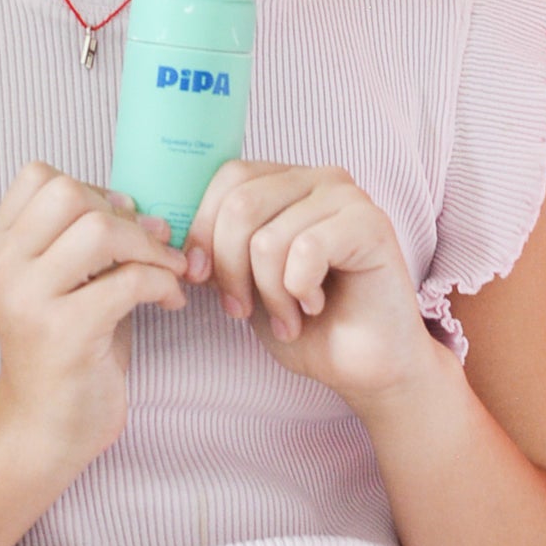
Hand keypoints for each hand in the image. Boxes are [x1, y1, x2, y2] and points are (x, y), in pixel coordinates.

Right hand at [0, 162, 187, 468]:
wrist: (45, 430)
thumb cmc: (67, 348)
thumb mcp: (63, 281)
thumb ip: (84, 237)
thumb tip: (142, 206)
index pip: (38, 175)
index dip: (89, 187)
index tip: (117, 220)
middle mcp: (5, 269)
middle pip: (69, 192)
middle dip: (122, 213)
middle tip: (149, 245)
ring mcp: (29, 301)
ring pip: (99, 230)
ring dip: (149, 247)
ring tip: (169, 270)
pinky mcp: (64, 334)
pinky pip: (129, 281)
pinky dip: (163, 284)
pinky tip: (170, 302)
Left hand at [184, 161, 440, 412]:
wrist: (366, 367)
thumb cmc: (309, 324)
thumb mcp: (248, 282)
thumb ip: (221, 249)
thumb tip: (175, 237)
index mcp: (287, 182)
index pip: (228, 177)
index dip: (202, 229)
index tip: (199, 279)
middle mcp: (317, 178)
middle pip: (240, 205)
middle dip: (229, 270)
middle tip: (241, 310)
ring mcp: (347, 196)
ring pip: (268, 237)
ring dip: (268, 294)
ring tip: (288, 316)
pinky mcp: (371, 223)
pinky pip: (306, 250)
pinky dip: (299, 291)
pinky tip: (316, 304)